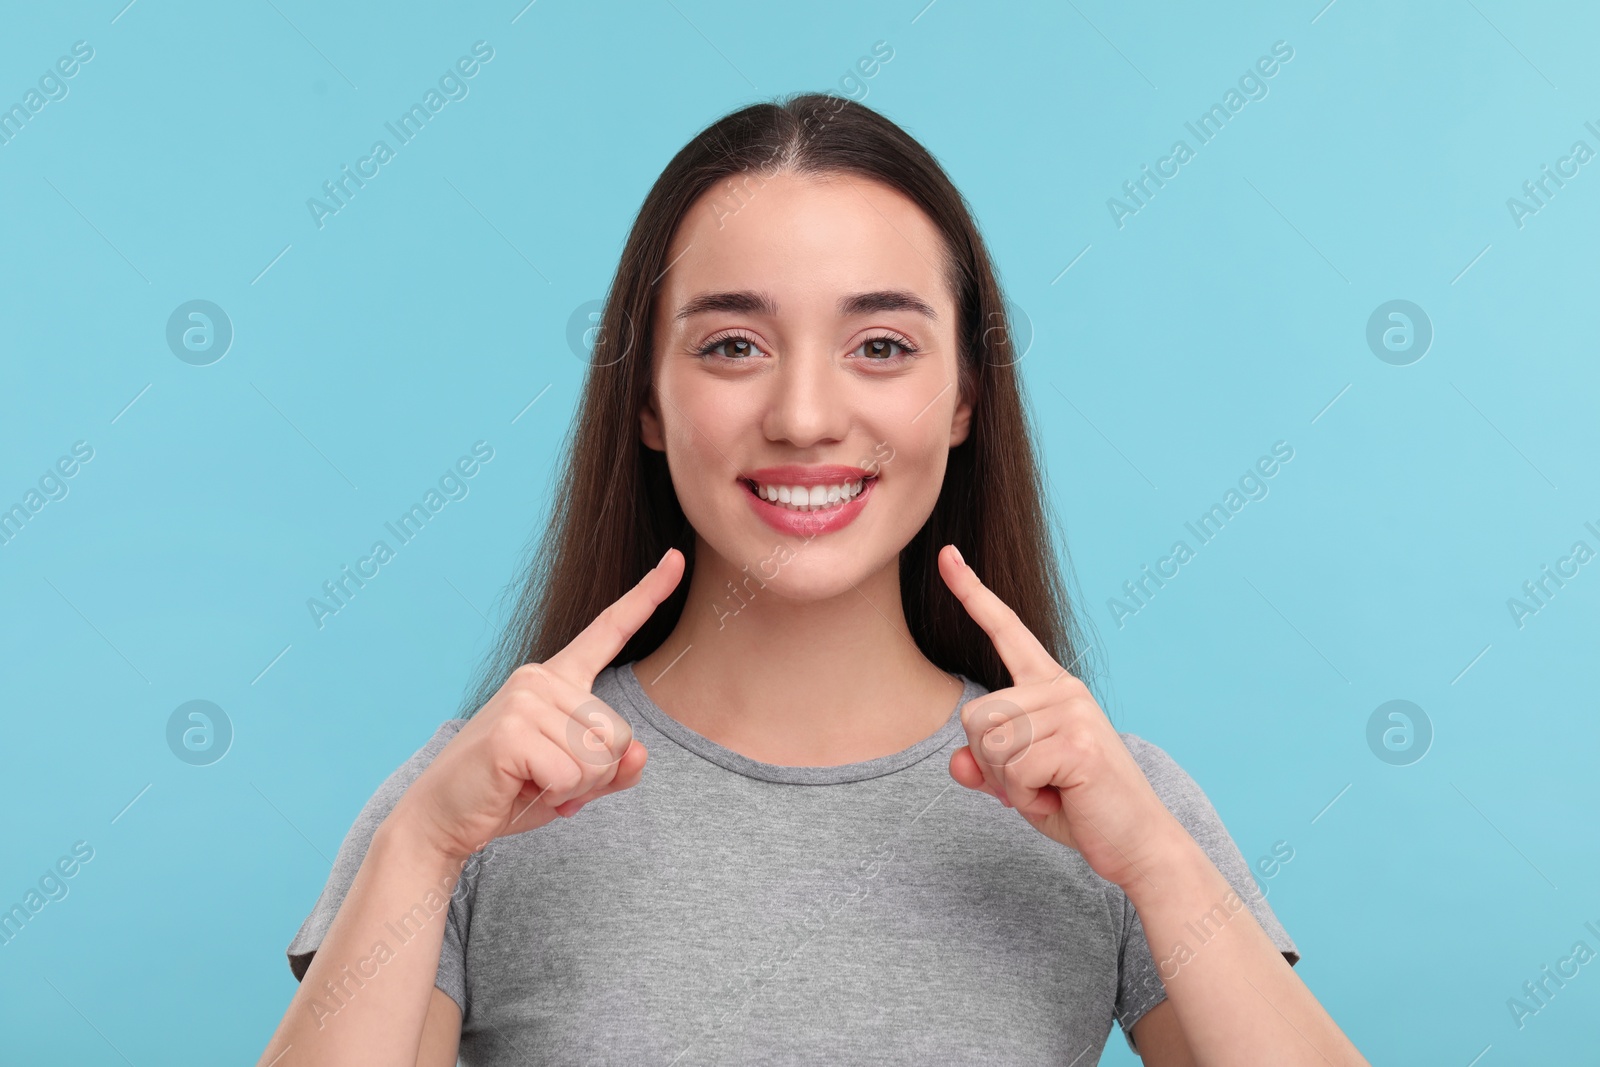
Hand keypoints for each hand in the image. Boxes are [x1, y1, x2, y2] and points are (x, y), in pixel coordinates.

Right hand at [387, 548, 685, 863]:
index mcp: (557, 678)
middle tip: (547, 778)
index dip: (647, 595)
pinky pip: (572, 774)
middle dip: (594, 774)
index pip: (609, 630)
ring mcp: (525, 698)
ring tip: (532, 781)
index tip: (675, 558)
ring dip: (575, 787)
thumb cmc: (509, 791)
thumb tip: (638, 753)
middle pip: (620, 734)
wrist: (442, 817)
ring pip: (600, 757)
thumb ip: (614, 767)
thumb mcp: (575, 780)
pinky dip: (556, 795)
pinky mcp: (513, 730)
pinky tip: (521, 787)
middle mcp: (540, 677)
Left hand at [939, 544, 1186, 892]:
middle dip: (991, 763)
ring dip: (1009, 783)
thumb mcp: (1020, 784)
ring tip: (1051, 789)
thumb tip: (957, 762)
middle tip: (1037, 782)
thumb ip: (986, 767)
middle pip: (974, 715)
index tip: (946, 555)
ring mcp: (1073, 711)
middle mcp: (1063, 688)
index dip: (972, 594)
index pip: (1006, 631)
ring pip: (989, 742)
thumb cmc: (1080, 808)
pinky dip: (1026, 798)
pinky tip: (1061, 799)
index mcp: (1051, 687)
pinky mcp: (1078, 743)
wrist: (1137, 845)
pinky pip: (1014, 770)